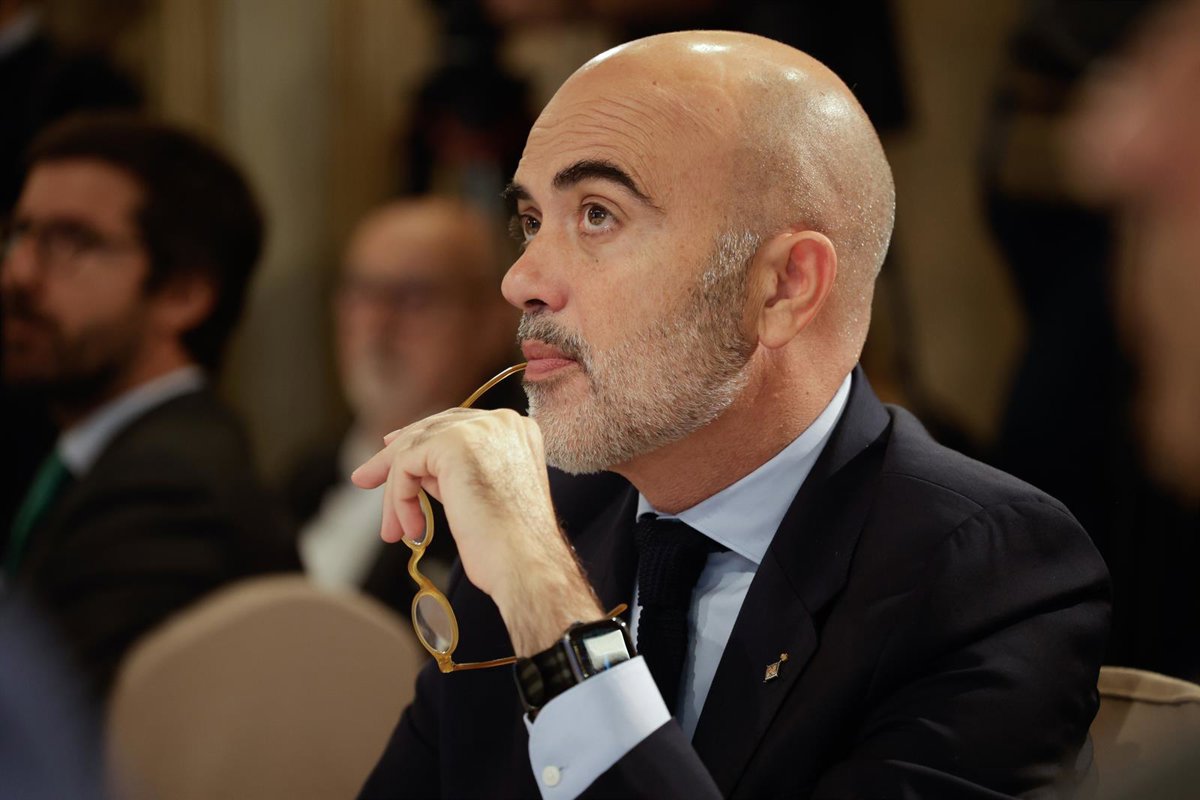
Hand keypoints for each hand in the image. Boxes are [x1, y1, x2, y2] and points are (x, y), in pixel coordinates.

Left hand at [351, 408, 602, 654]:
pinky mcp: (454, 444)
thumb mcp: (484, 494)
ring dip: (397, 493)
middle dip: (394, 458)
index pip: (456, 424)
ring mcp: (479, 429)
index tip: (390, 453)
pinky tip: (410, 528)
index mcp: (515, 429)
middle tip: (364, 479)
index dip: (420, 439)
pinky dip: (399, 498)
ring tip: (394, 529)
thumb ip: (455, 471)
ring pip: (414, 448)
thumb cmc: (511, 545)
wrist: (526, 564)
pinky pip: (405, 465)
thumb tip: (414, 467)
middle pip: (430, 429)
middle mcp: (500, 421)